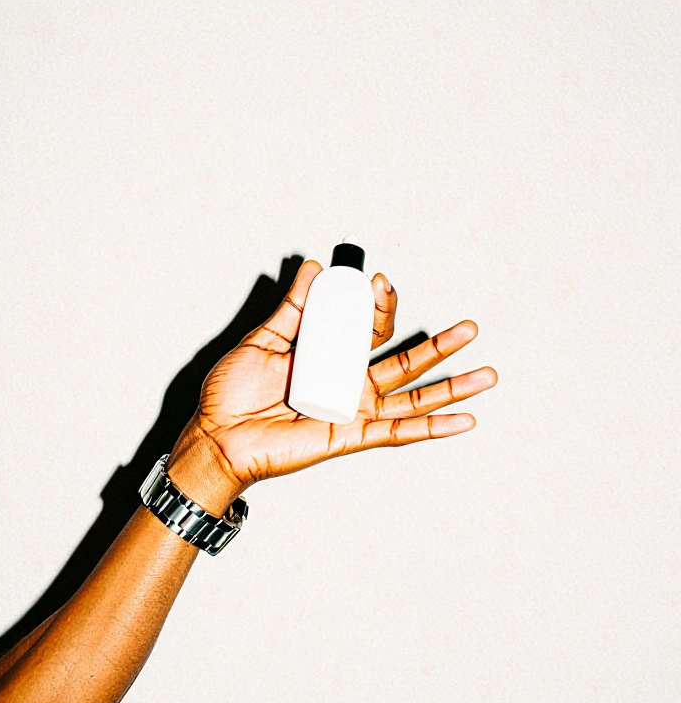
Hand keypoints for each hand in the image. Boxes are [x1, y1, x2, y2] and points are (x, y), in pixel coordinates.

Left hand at [167, 260, 496, 512]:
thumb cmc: (232, 394)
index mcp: (329, 357)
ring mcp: (352, 410)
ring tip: (487, 374)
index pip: (369, 329)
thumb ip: (294, 308)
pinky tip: (465, 420)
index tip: (376, 281)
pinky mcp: (349, 435)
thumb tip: (315, 268)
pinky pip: (397, 431)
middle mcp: (347, 383)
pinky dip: (432, 427)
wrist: (216, 434)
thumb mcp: (264, 339)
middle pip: (405, 362)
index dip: (379, 306)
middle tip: (470, 327)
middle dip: (440, 346)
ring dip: (451, 386)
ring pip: (413, 397)